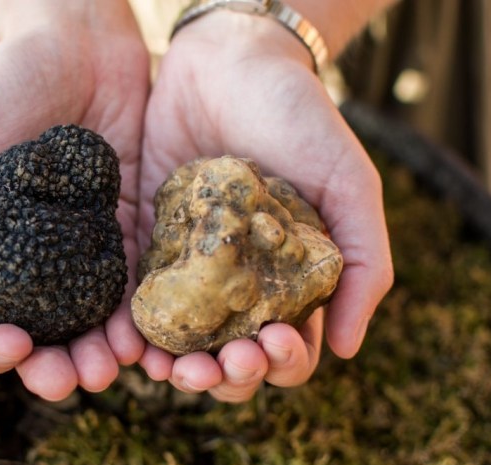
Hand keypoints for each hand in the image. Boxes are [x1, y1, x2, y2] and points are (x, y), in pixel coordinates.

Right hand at [0, 1, 149, 400]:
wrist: (77, 43)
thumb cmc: (3, 90)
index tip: (13, 347)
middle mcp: (41, 260)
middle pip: (46, 334)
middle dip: (55, 366)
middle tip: (69, 379)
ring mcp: (89, 250)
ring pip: (94, 321)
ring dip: (101, 353)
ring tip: (111, 368)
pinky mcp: (133, 230)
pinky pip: (138, 284)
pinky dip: (140, 316)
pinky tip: (146, 335)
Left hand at [138, 11, 392, 401]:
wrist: (232, 62)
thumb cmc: (301, 119)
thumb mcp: (349, 185)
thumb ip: (363, 263)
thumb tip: (349, 348)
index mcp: (291, 280)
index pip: (290, 348)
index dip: (283, 362)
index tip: (273, 342)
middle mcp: (240, 283)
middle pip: (231, 357)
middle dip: (224, 376)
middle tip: (211, 368)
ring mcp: (190, 267)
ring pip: (181, 342)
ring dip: (175, 369)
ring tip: (165, 370)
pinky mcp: (146, 242)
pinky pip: (137, 299)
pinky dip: (132, 331)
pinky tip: (127, 342)